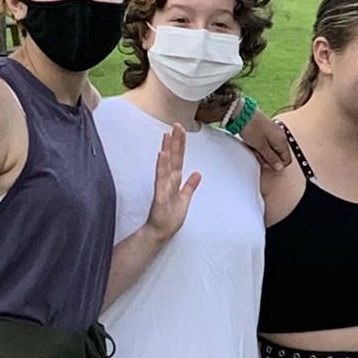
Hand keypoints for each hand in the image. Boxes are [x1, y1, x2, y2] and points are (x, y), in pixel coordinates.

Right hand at [145, 127, 201, 243]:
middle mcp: (168, 180)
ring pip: (166, 164)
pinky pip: (161, 179)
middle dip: (174, 141)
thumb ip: (190, 186)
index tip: (181, 130)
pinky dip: (162, 167)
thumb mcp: (185, 199)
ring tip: (167, 135)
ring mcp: (163, 187)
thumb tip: (198, 174)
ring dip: (167, 150)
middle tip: (176, 125)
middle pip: (172, 158)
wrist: (160, 231)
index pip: (179, 159)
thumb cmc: (170, 217)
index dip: (180, 145)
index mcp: (175, 181)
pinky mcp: (160, 195)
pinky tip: (162, 155)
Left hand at [241, 106, 291, 172]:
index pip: (287, 160)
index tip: (267, 163)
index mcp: (282, 140)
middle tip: (258, 154)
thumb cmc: (252, 127)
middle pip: (279, 155)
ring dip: (263, 152)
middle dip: (268, 158)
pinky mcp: (266, 131)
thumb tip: (279, 167)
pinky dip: (260, 146)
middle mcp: (280, 136)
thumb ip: (271, 158)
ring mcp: (273, 133)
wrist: (242, 113)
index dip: (277, 165)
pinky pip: (266, 143)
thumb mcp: (261, 147)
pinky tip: (253, 143)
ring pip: (271, 150)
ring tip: (254, 148)